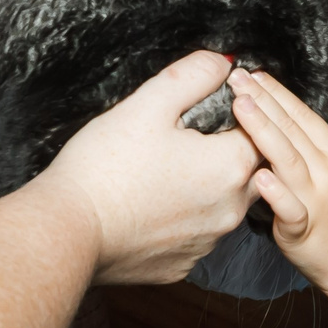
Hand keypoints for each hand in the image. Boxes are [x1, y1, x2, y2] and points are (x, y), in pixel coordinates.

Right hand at [41, 51, 262, 283]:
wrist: (68, 231)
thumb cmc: (105, 167)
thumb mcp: (148, 104)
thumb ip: (192, 76)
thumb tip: (222, 62)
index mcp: (230, 166)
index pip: (259, 132)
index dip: (239, 113)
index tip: (214, 106)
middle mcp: (230, 210)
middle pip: (249, 171)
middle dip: (230, 150)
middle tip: (193, 135)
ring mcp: (207, 242)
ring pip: (225, 206)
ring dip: (210, 186)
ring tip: (173, 169)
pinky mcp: (182, 264)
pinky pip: (197, 235)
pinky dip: (185, 218)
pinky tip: (158, 204)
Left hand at [228, 67, 327, 327]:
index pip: (304, 117)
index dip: (280, 94)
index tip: (255, 74)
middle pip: (292, 131)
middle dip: (264, 102)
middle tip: (236, 78)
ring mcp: (318, 199)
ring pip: (288, 160)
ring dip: (263, 132)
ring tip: (240, 108)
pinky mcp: (306, 229)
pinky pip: (290, 209)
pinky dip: (275, 193)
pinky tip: (257, 175)